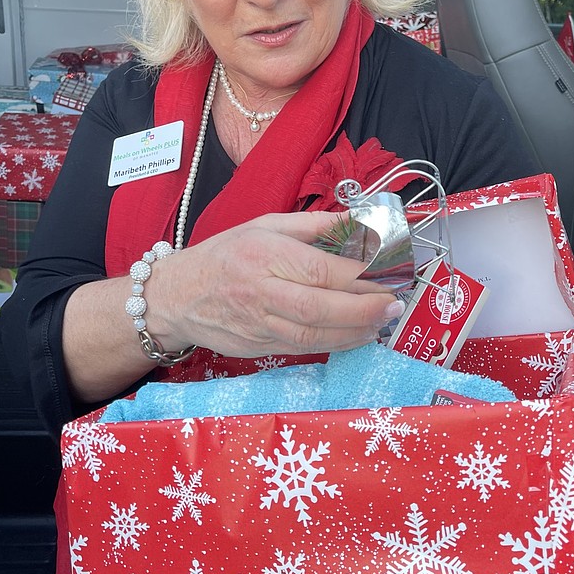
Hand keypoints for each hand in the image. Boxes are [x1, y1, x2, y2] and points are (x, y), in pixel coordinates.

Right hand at [147, 211, 403, 357]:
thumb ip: (315, 226)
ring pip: (313, 337)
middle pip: (319, 307)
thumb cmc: (226, 254)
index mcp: (264, 254)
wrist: (178, 295)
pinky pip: (303, 350)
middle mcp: (260, 291)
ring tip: (382, 321)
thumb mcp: (266, 225)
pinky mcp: (258, 347)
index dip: (360, 275)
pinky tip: (357, 334)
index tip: (389, 273)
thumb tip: (361, 223)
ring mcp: (257, 324)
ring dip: (355, 332)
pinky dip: (336, 344)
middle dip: (364, 309)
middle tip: (395, 304)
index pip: (320, 269)